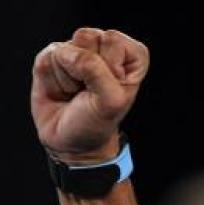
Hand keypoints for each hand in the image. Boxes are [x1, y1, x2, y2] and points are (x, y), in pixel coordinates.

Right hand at [31, 28, 148, 163]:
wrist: (70, 139)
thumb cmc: (98, 121)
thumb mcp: (110, 102)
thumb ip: (97, 72)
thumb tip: (68, 52)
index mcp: (129, 56)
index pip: (114, 39)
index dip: (109, 66)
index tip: (111, 88)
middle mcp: (103, 48)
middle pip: (87, 37)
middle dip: (86, 70)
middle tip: (90, 91)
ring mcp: (76, 51)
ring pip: (64, 49)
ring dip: (67, 77)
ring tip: (76, 91)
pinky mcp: (52, 57)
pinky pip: (46, 59)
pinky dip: (51, 81)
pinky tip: (61, 91)